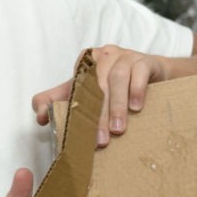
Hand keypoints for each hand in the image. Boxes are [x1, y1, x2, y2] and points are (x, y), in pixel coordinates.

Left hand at [31, 45, 171, 147]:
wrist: (156, 74)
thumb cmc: (119, 86)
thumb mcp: (90, 92)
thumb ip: (63, 100)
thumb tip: (41, 115)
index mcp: (88, 63)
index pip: (76, 84)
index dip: (71, 105)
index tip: (68, 127)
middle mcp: (105, 56)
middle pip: (97, 85)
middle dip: (98, 115)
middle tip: (101, 141)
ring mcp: (126, 56)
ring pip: (117, 79)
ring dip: (117, 106)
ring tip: (119, 130)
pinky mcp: (146, 61)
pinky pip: (139, 73)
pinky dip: (136, 91)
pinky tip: (137, 108)